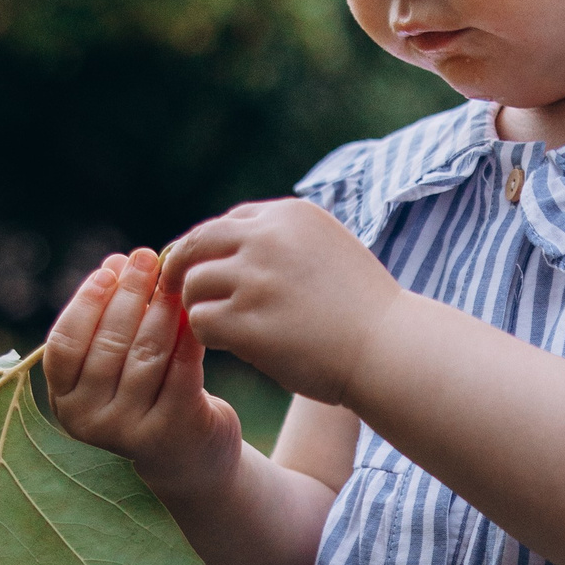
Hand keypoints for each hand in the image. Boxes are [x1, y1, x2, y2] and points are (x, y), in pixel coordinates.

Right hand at [43, 247, 240, 499]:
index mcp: (64, 400)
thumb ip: (107, 320)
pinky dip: (188, 337)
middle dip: (129, 294)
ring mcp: (128, 430)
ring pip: (145, 354)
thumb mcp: (115, 363)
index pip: (64, 344)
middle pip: (108, 343)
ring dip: (161, 310)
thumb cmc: (146, 394)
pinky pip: (181, 370)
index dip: (85, 302)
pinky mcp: (171, 431)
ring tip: (173, 280)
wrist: (188, 456)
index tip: (108, 269)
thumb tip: (115, 262)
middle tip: (144, 258)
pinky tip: (195, 312)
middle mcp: (88, 420)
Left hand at [161, 199, 407, 405]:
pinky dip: (207, 334)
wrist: (387, 348)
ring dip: (199, 306)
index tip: (208, 268)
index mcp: (290, 215)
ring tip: (222, 325)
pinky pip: (200, 320)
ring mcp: (255, 278)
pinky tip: (228, 344)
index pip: (229, 222)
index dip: (213, 248)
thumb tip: (233, 249)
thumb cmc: (362, 309)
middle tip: (176, 289)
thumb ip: (285, 241)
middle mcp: (268, 238)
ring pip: (194, 284)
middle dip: (182, 266)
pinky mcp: (245, 320)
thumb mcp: (329, 248)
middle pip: (199, 243)